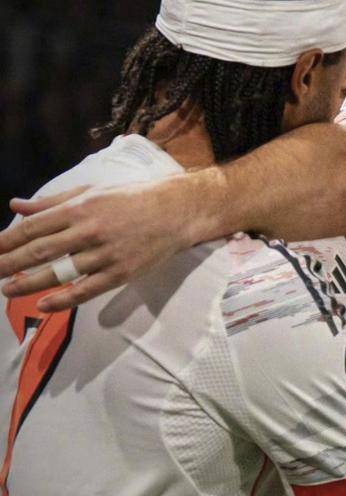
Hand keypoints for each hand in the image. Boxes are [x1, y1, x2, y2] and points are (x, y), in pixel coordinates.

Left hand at [0, 176, 202, 310]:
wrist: (178, 211)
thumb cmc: (133, 198)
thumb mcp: (92, 191)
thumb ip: (52, 202)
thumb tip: (16, 205)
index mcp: (80, 208)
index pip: (34, 227)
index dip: (7, 240)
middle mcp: (90, 230)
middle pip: (40, 251)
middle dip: (9, 263)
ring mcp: (106, 254)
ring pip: (60, 273)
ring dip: (29, 284)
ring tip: (7, 290)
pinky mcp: (121, 273)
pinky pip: (86, 290)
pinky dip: (63, 299)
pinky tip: (43, 305)